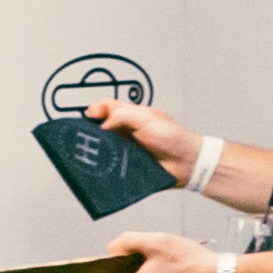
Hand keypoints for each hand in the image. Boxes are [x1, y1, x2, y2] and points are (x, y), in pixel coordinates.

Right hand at [90, 97, 216, 184]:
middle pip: (102, 126)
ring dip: (98, 148)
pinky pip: (112, 163)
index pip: (108, 106)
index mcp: (133, 115)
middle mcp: (128, 130)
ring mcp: (127, 147)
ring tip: (90, 151)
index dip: (97, 108)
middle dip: (92, 130)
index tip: (89, 116)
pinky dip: (106, 163)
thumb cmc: (174, 138)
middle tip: (85, 136)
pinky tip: (101, 165)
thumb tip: (103, 123)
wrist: (187, 163)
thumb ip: (124, 115)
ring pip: (105, 146)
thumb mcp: (147, 119)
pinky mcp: (128, 164)